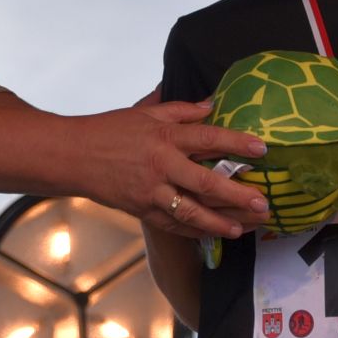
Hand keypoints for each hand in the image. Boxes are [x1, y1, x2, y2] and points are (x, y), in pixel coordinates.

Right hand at [76, 100, 269, 240]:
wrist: (73, 157)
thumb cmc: (111, 130)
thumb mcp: (146, 112)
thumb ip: (181, 110)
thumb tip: (212, 104)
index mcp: (163, 137)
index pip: (207, 138)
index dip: (236, 143)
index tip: (262, 148)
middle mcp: (160, 165)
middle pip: (205, 182)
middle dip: (237, 194)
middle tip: (263, 202)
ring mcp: (151, 192)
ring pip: (192, 212)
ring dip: (221, 221)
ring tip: (245, 227)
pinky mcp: (142, 210)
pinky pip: (175, 225)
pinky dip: (197, 231)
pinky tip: (217, 233)